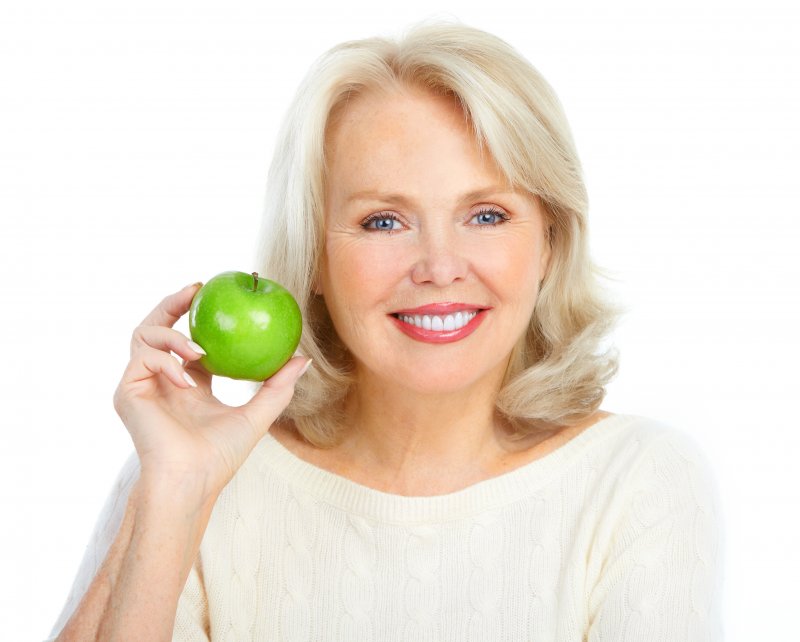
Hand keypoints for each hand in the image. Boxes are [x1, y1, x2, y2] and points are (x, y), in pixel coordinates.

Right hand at [112, 282, 309, 495]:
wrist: (192, 481)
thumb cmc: (221, 456)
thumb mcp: (257, 414)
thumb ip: (278, 386)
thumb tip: (304, 359)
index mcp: (188, 384)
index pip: (189, 341)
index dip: (199, 316)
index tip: (217, 296)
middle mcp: (161, 380)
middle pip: (157, 327)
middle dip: (172, 303)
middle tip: (196, 289)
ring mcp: (141, 385)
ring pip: (143, 335)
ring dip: (171, 334)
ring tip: (198, 348)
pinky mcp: (127, 392)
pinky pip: (142, 359)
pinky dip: (166, 362)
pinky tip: (188, 378)